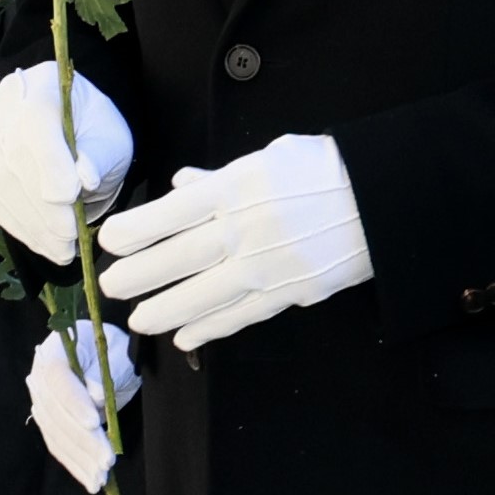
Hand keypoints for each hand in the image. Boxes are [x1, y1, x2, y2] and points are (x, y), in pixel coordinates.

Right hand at [0, 62, 131, 264]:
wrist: (70, 131)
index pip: (36, 120)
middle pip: (13, 157)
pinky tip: (41, 243)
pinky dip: (17, 225)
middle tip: (70, 239)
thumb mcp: (110, 138)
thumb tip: (86, 178)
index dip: (50, 162)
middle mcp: (3, 106)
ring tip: (61, 250)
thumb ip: (101, 154)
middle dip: (42, 206)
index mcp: (41, 85)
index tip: (69, 197)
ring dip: (29, 223)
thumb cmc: (94, 132)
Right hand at [25, 318, 138, 490]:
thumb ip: (104, 373)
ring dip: (81, 459)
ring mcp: (42, 404)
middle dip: (84, 440)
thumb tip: (95, 396)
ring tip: (102, 478)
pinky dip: (76, 466)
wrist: (110, 360)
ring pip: (57, 436)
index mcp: (53, 354)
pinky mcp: (50, 425)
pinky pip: (59, 447)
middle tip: (107, 461)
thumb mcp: (117, 355)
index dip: (75, 403)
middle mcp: (40, 380)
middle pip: (57, 414)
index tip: (95, 423)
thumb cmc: (115, 353)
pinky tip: (92, 481)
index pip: (59, 381)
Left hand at [100, 133, 371, 347]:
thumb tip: (179, 186)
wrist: (384, 198)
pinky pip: (242, 314)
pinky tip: (186, 336)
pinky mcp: (291, 291)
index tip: (109, 241)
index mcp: (239, 185)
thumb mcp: (269, 158)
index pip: (174, 211)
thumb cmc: (322, 170)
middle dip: (139, 274)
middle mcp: (249, 226)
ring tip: (139, 320)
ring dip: (167, 309)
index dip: (137, 229)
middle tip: (109, 286)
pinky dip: (211, 327)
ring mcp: (270, 264)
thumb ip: (219, 178)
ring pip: (206, 293)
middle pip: (181, 255)